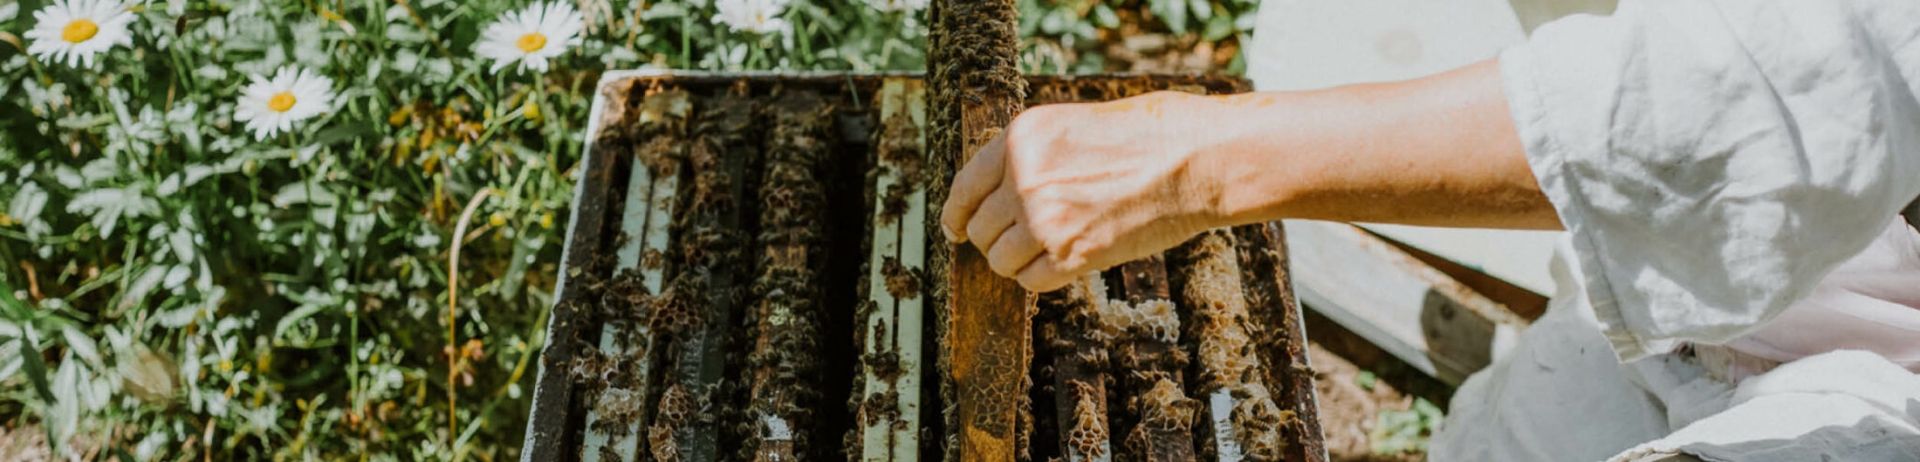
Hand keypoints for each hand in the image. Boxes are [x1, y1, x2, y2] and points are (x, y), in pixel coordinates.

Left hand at [941, 92, 1224, 291]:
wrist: (1192, 159)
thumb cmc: (1142, 137)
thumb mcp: (1070, 126)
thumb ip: (1029, 157)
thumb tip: (997, 196)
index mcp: (1020, 141)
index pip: (964, 188)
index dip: (956, 215)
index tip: (956, 230)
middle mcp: (1024, 179)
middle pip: (981, 229)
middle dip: (996, 240)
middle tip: (1023, 240)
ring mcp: (1046, 218)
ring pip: (1001, 260)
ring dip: (1018, 262)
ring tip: (1049, 250)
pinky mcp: (1073, 254)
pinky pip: (1031, 281)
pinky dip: (1040, 278)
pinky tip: (1063, 263)